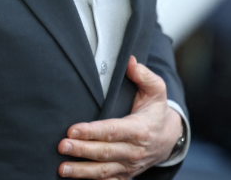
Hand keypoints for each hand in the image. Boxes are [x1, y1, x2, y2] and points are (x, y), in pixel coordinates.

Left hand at [57, 56, 183, 178]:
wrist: (168, 138)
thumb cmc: (156, 112)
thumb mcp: (156, 90)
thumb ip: (143, 75)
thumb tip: (129, 62)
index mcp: (140, 129)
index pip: (113, 131)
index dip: (92, 131)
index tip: (73, 130)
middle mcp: (135, 151)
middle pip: (105, 152)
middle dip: (82, 150)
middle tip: (62, 146)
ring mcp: (129, 165)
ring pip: (104, 171)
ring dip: (82, 171)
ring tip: (62, 168)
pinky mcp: (125, 175)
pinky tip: (75, 179)